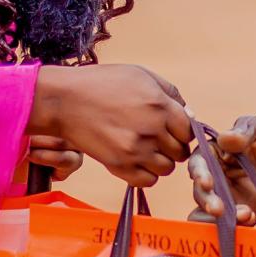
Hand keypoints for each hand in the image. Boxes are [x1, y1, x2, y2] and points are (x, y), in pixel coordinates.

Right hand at [28, 64, 192, 187]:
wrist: (65, 100)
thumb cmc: (101, 83)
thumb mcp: (140, 75)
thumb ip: (169, 93)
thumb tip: (188, 113)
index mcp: (160, 105)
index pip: (189, 131)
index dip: (182, 131)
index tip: (171, 129)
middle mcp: (152, 129)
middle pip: (180, 152)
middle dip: (171, 147)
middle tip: (156, 140)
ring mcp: (136, 150)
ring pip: (167, 169)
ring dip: (159, 161)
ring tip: (143, 150)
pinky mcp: (120, 165)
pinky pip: (148, 181)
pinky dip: (145, 174)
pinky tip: (135, 161)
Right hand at [187, 117, 255, 226]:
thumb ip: (243, 130)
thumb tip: (225, 137)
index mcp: (211, 156)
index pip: (197, 164)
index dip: (199, 173)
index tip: (206, 181)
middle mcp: (212, 180)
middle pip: (200, 193)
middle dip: (207, 201)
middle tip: (218, 209)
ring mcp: (224, 200)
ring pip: (207, 214)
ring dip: (217, 219)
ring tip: (242, 214)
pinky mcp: (238, 215)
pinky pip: (230, 226)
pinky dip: (237, 225)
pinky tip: (251, 216)